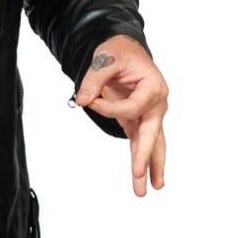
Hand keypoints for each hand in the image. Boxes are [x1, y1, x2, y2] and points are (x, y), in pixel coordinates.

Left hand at [74, 34, 168, 196]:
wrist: (124, 48)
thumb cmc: (118, 51)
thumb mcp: (105, 59)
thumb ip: (93, 80)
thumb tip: (82, 100)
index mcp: (153, 86)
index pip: (133, 108)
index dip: (109, 108)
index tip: (91, 100)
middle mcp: (156, 103)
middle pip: (152, 134)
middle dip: (145, 157)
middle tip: (140, 175)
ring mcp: (150, 112)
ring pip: (152, 143)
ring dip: (149, 165)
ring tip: (148, 189)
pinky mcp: (138, 118)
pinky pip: (141, 140)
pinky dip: (141, 157)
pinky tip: (142, 176)